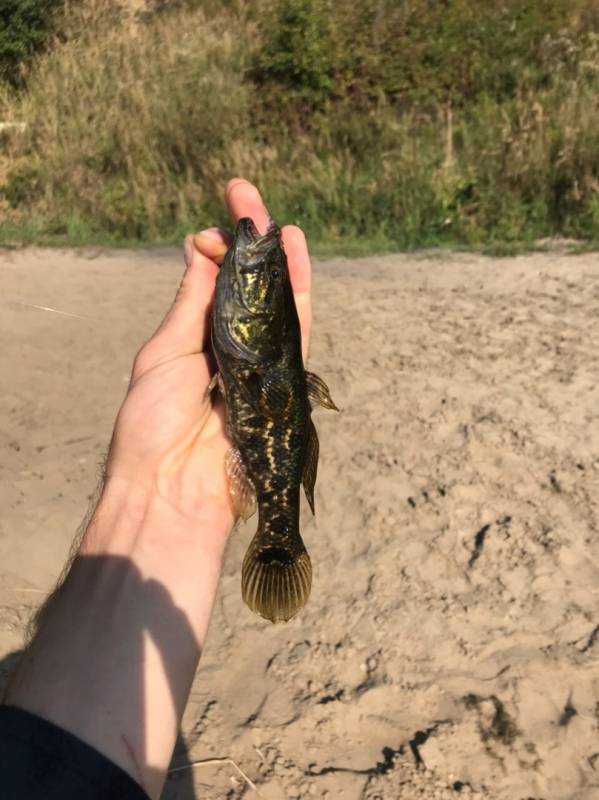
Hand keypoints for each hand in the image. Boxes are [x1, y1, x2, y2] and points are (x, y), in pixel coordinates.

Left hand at [105, 179, 312, 535]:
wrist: (175, 488)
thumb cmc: (153, 424)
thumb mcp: (165, 352)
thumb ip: (192, 303)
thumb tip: (201, 248)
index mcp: (195, 340)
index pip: (214, 284)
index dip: (217, 251)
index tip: (215, 226)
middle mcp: (231, 348)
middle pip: (248, 288)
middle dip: (250, 243)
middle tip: (247, 193)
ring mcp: (261, 363)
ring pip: (276, 304)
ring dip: (279, 260)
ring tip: (279, 219)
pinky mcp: (285, 380)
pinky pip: (296, 331)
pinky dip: (298, 293)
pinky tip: (295, 253)